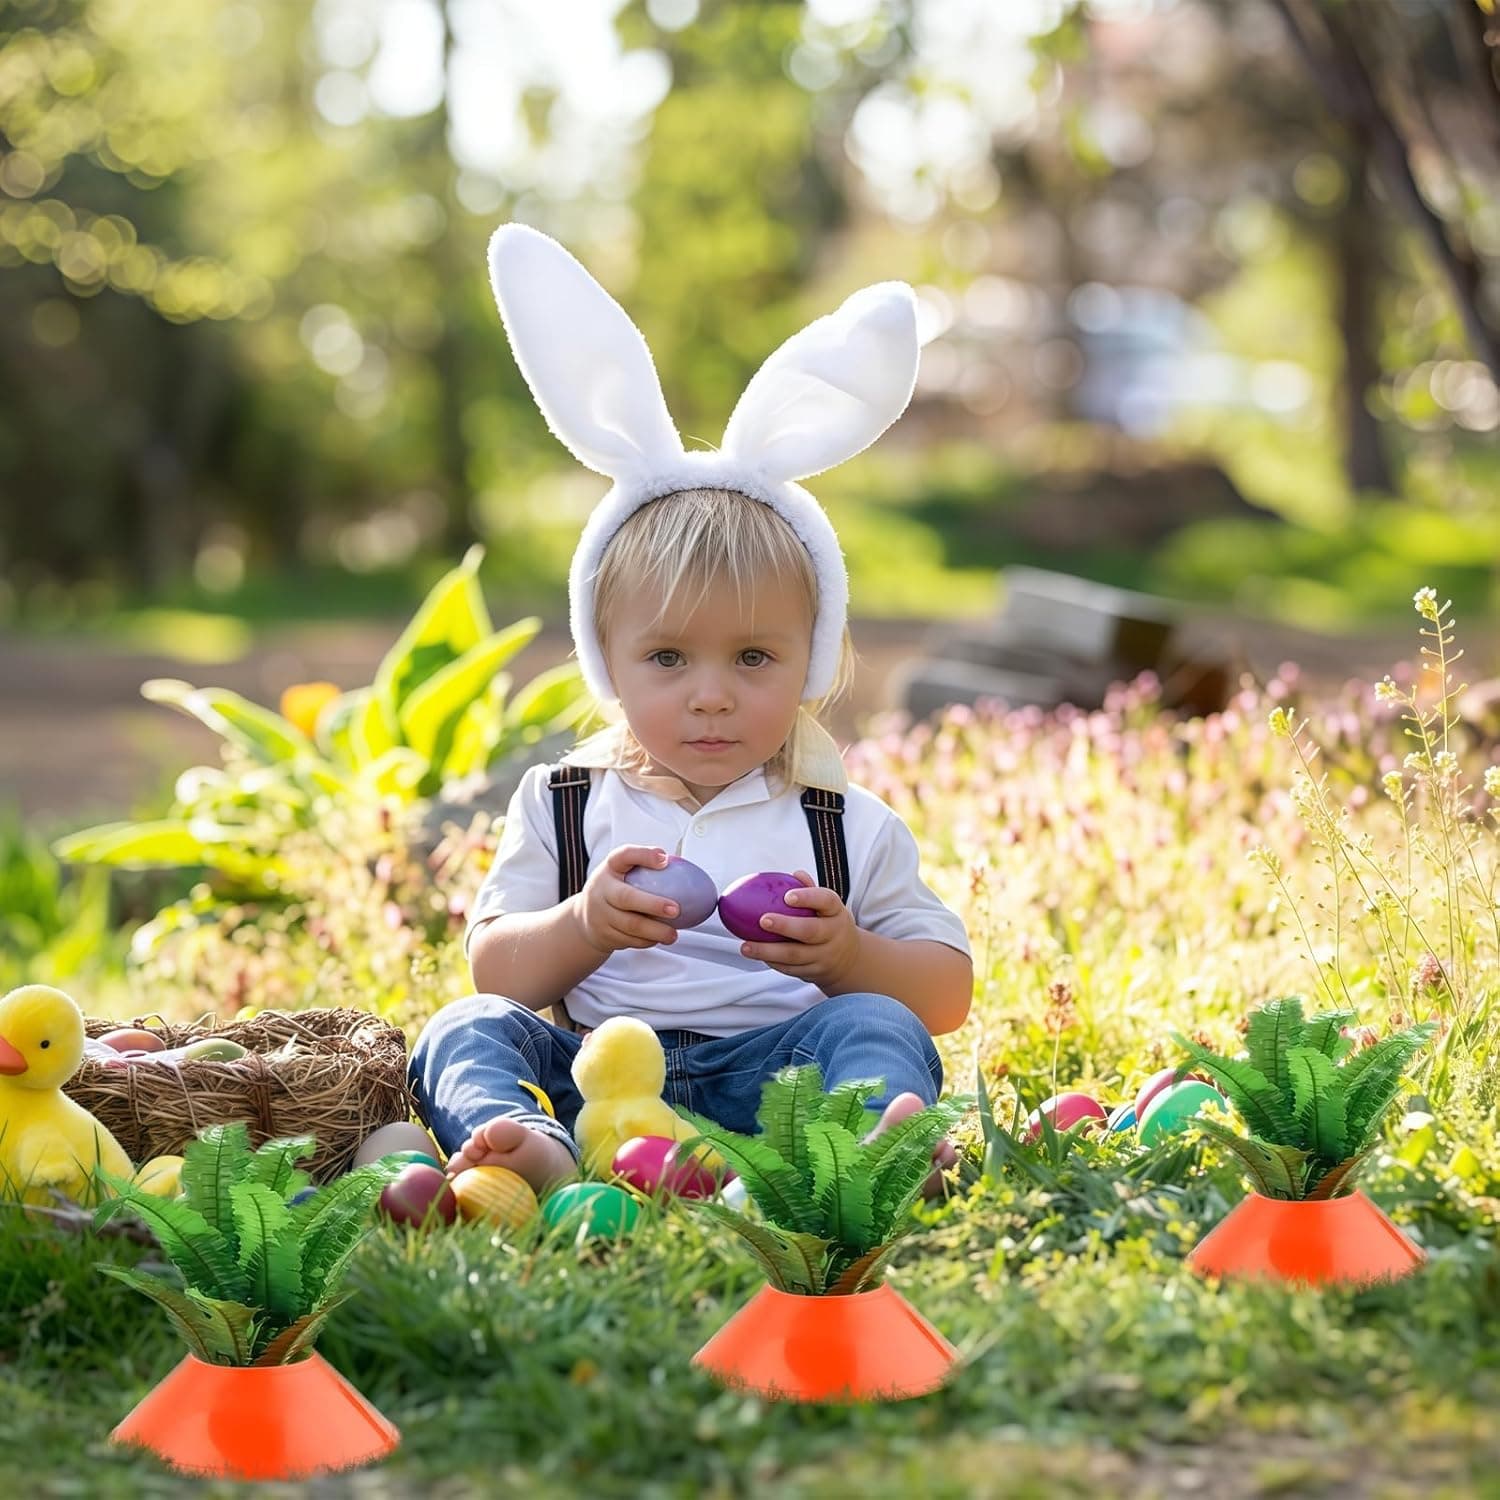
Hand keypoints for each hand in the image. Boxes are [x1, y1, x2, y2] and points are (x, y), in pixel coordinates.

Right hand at [574, 845, 680, 954]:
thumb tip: (678, 864)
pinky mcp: (604, 934)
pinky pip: (630, 940)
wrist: (585, 917)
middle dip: (652, 904)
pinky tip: (659, 938)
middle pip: (626, 897)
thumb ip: (644, 866)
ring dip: (655, 931)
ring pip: (630, 925)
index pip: (625, 855)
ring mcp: (600, 914)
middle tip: (675, 909)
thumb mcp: (622, 871)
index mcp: (610, 868)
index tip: (664, 859)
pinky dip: (647, 941)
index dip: (644, 856)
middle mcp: (601, 889)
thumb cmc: (614, 889)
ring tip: (673, 934)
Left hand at [736, 868, 860, 993]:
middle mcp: (833, 935)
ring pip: (795, 955)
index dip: (807, 897)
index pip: (826, 901)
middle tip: (763, 920)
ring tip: (746, 946)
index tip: (787, 896)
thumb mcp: (828, 907)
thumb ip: (810, 890)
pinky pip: (790, 968)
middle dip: (785, 926)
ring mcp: (824, 956)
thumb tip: (795, 874)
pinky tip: (755, 955)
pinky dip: (772, 962)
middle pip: (810, 931)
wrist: (849, 960)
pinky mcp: (813, 972)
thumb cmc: (830, 924)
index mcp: (836, 913)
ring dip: (768, 951)